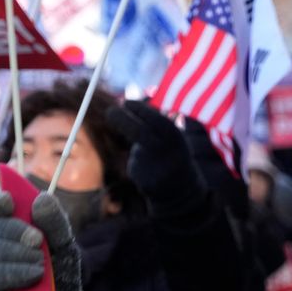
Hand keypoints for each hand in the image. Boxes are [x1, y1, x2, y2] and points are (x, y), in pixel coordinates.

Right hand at [0, 191, 80, 290]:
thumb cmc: (58, 280)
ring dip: (16, 253)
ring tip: (41, 265)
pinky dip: (12, 272)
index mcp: (5, 230)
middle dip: (13, 229)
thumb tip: (41, 198)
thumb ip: (55, 223)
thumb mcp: (64, 248)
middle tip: (38, 240)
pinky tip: (33, 275)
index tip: (9, 200)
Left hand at [106, 100, 206, 218]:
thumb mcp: (172, 136)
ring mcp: (154, 166)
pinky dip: (140, 165)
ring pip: (137, 150)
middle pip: (138, 131)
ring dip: (139, 150)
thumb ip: (154, 121)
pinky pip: (135, 165)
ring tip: (154, 160)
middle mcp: (165, 150)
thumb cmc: (173, 154)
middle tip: (110, 111)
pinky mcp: (143, 179)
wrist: (182, 189)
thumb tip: (126, 102)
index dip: (138, 108)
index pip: (154, 118)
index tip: (125, 102)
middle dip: (121, 119)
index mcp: (175, 137)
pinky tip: (152, 173)